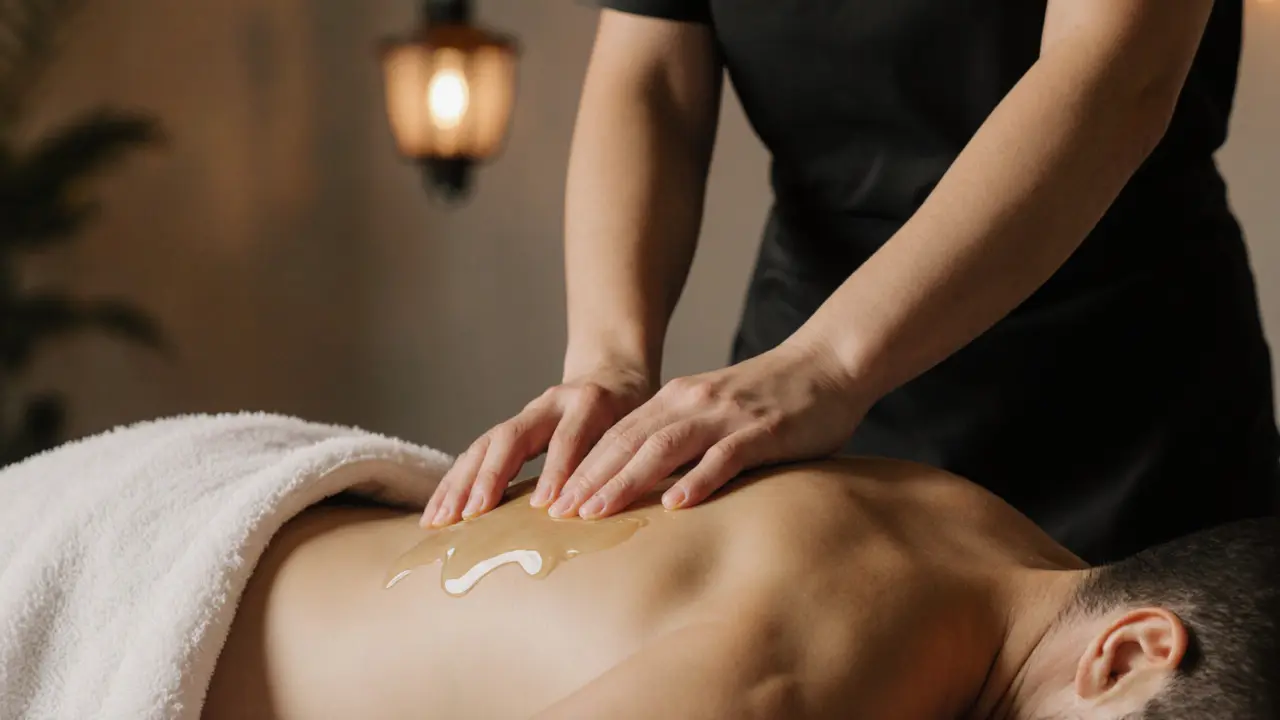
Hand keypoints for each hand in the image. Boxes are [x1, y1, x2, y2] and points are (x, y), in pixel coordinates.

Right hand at [421, 363, 654, 526]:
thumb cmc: (633, 411)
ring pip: (485, 444)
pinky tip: (438, 512)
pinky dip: (455, 483)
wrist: (612, 373)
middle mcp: (551, 404)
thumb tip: (626, 503)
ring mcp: (525, 414)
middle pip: (512, 436)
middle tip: (473, 514)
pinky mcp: (510, 428)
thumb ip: (631, 455)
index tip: (545, 507)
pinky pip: (476, 453)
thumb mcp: (641, 425)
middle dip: (490, 477)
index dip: (557, 471)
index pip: (569, 437)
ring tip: (440, 520)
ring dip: (460, 484)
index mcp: (590, 402)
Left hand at [545, 338, 868, 519]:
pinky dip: (698, 480)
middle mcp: (693, 402)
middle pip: (629, 442)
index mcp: (677, 398)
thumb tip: (649, 485)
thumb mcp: (715, 411)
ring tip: (597, 512)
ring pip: (664, 448)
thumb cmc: (773, 398)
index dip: (583, 467)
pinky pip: (725, 457)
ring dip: (626, 480)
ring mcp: (727, 415)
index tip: (553, 502)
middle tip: (557, 514)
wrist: (829, 364)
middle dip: (589, 479)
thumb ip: (684, 439)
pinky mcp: (763, 430)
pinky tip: (677, 503)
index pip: (618, 436)